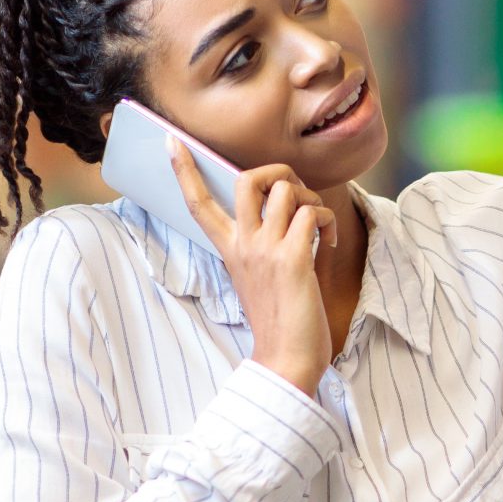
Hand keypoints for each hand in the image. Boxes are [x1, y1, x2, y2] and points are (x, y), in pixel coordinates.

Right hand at [178, 154, 339, 396]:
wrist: (286, 360)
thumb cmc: (279, 321)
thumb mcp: (258, 276)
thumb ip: (262, 243)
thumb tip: (287, 211)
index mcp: (229, 250)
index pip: (198, 203)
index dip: (185, 169)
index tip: (172, 140)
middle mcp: (243, 246)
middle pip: (246, 178)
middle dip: (277, 171)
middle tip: (297, 194)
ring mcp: (265, 251)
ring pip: (287, 189)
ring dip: (312, 200)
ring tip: (318, 226)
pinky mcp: (292, 259)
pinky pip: (313, 215)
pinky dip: (328, 223)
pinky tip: (330, 244)